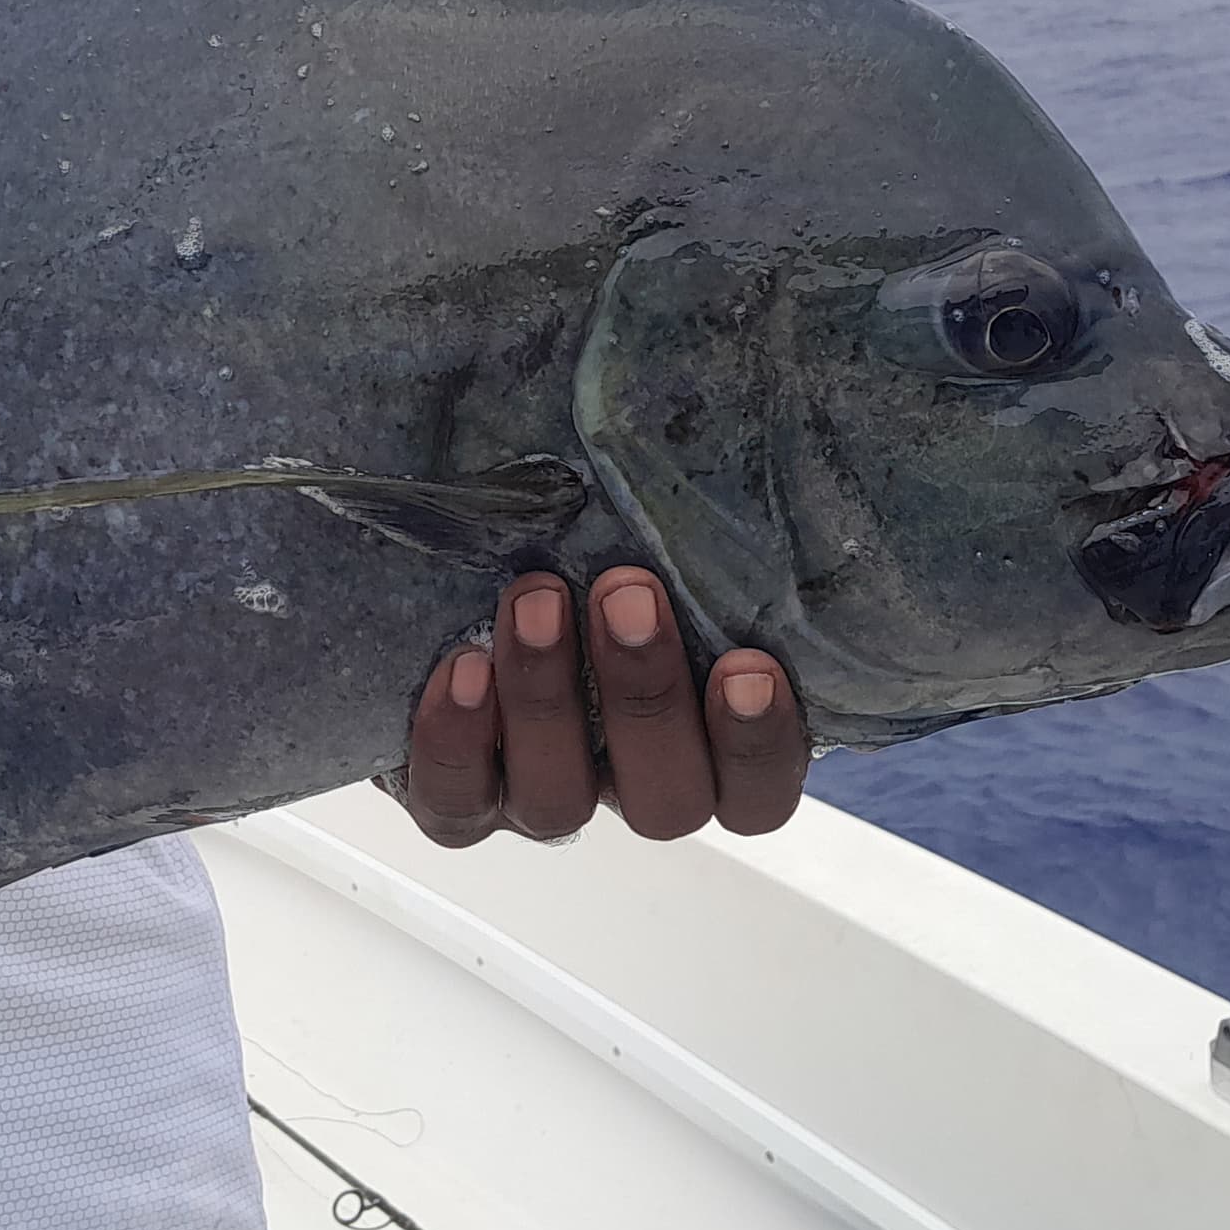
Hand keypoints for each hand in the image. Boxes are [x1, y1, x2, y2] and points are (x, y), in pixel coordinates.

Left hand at [396, 565, 807, 847]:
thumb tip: (772, 428)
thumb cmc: (598, 550)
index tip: (749, 666)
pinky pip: (457, 801)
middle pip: (665, 800)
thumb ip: (708, 527)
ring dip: (549, 700)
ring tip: (536, 600)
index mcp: (706, 748)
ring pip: (559, 802)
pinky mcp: (460, 798)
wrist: (465, 577)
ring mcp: (541, 797)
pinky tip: (464, 665)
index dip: (759, 746)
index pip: (757, 792)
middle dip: (649, 696)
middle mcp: (629, 786)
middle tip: (628, 594)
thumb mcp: (655, 535)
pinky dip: (458, 742)